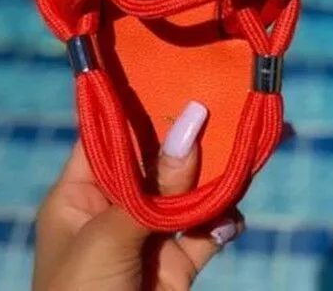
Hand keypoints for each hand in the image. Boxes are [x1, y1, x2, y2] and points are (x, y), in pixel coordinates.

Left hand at [33, 102, 241, 290]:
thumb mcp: (109, 237)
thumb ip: (154, 185)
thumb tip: (194, 120)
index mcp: (80, 192)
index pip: (110, 134)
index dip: (141, 104)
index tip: (177, 69)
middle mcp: (116, 205)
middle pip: (160, 158)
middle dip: (195, 136)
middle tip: (232, 99)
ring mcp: (150, 233)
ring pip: (191, 190)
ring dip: (220, 175)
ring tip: (252, 145)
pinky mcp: (179, 262)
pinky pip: (209, 228)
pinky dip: (225, 220)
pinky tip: (230, 219)